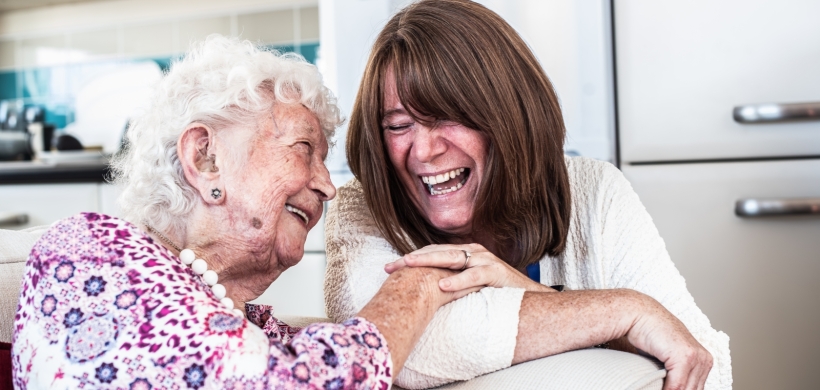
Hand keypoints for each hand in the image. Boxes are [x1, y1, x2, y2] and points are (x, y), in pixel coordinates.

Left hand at [384, 244, 554, 292]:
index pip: (431, 252)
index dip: (410, 258)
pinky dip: (458, 280)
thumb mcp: (469, 284)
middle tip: (390, 266)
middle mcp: (472, 252)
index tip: (389, 267)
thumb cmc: (497, 292)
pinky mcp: (496, 272)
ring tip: (409, 265)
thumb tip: (424, 291)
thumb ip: (451, 281)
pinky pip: (474, 275)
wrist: (530, 297)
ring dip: (429, 261)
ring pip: (451, 258)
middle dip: (412, 258)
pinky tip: (443, 285)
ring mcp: (484, 260)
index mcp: (464, 253)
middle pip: (436, 252)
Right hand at [627, 293, 713, 389]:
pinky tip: (656, 388)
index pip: (697, 388)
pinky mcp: (684, 357)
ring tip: (656, 389)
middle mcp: (704, 359)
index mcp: (704, 360)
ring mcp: (696, 357)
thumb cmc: (650, 335)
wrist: (639, 315)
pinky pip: (677, 386)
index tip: (665, 389)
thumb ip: (676, 373)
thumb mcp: (669, 357)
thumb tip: (673, 388)